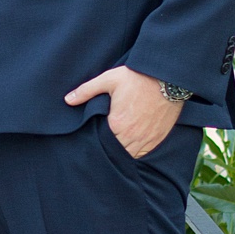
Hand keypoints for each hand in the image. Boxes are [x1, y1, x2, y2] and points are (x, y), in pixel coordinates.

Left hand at [65, 64, 181, 159]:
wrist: (166, 77)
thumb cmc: (136, 77)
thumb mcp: (108, 80)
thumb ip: (86, 91)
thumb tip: (67, 100)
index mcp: (117, 124)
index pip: (101, 143)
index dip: (96, 143)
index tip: (93, 140)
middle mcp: (132, 135)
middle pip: (115, 152)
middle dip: (107, 150)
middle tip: (101, 146)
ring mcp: (146, 139)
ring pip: (129, 156)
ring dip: (121, 152)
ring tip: (114, 147)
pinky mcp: (157, 138)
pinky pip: (143, 154)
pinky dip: (135, 152)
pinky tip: (129, 146)